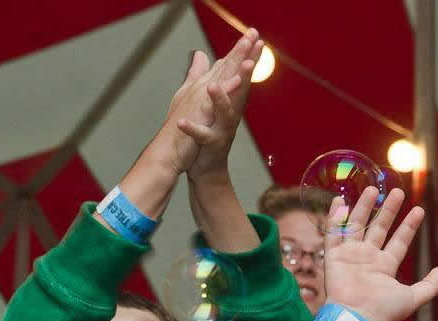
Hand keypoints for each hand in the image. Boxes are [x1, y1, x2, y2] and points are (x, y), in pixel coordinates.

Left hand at [151, 30, 259, 176]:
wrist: (206, 166)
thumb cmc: (209, 131)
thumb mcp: (210, 102)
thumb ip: (207, 75)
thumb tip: (209, 54)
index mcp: (230, 100)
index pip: (239, 74)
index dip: (248, 56)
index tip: (255, 37)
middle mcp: (231, 113)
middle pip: (240, 91)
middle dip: (245, 75)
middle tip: (249, 59)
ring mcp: (223, 129)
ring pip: (226, 113)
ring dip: (220, 100)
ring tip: (213, 86)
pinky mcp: (211, 144)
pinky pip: (202, 136)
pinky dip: (192, 130)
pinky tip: (182, 123)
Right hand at [322, 187, 437, 320]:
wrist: (356, 317)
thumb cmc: (383, 310)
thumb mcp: (413, 298)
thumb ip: (430, 285)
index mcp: (385, 267)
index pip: (399, 241)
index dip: (409, 226)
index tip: (419, 210)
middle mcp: (367, 259)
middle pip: (379, 228)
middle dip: (388, 210)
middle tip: (398, 192)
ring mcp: (350, 256)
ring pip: (357, 225)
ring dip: (364, 207)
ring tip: (374, 188)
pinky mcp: (333, 256)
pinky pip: (332, 232)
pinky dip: (334, 217)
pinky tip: (339, 201)